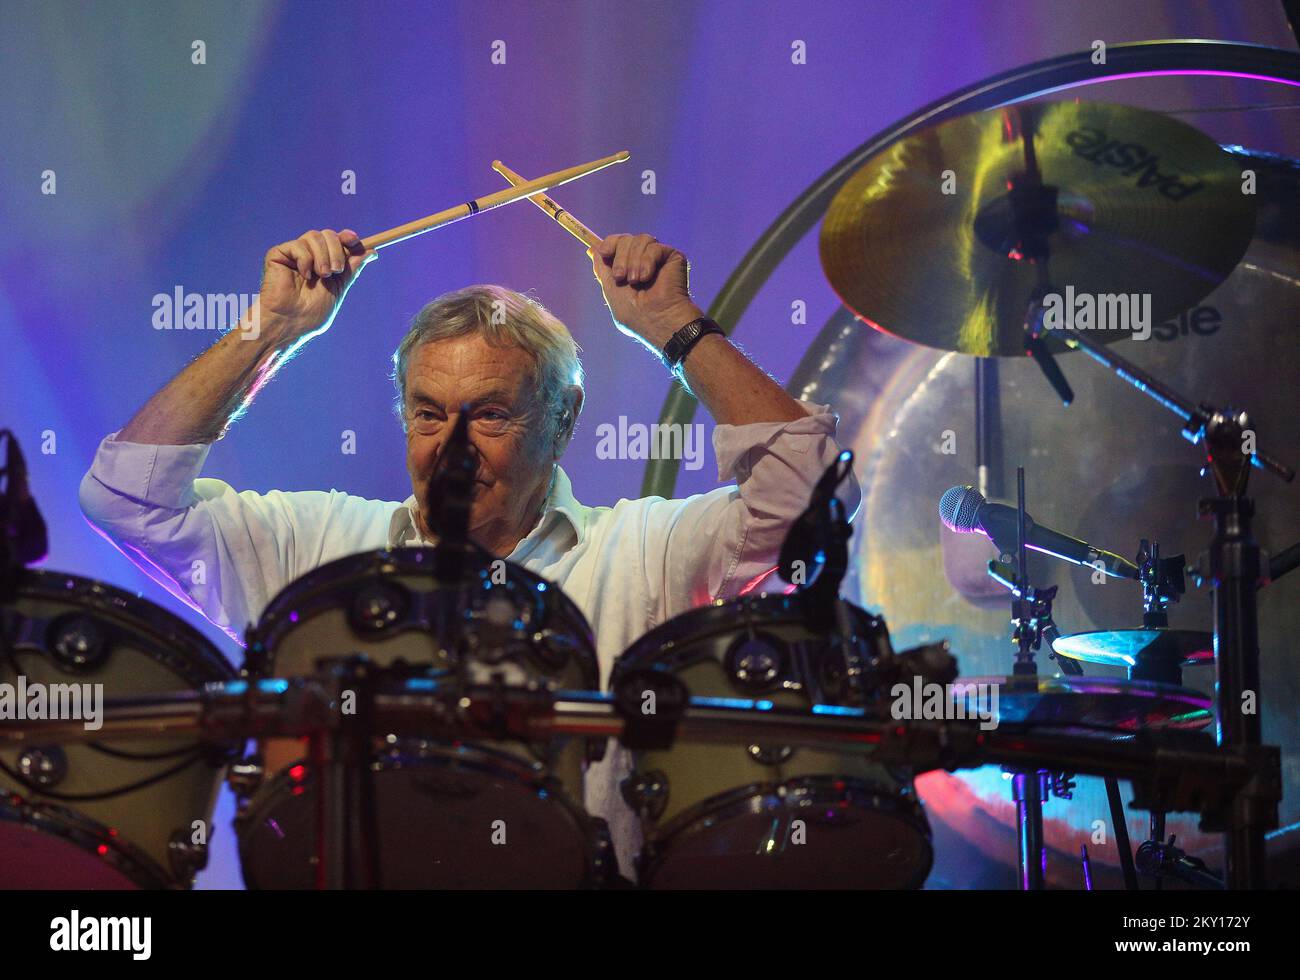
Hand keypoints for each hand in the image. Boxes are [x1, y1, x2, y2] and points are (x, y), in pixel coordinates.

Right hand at [258, 229, 375, 341]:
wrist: (291, 323)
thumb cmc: (313, 313)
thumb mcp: (339, 287)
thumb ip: (352, 268)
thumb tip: (372, 251)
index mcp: (324, 263)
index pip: (338, 241)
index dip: (347, 237)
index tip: (355, 240)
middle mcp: (310, 256)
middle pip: (328, 234)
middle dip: (337, 250)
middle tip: (336, 271)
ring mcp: (294, 254)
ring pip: (314, 236)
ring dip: (323, 257)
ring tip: (321, 275)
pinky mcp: (278, 254)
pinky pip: (298, 245)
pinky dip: (305, 260)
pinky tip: (303, 276)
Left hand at [590, 233, 702, 347]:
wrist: (657, 320)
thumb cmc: (634, 314)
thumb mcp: (610, 289)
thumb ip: (602, 268)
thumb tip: (592, 249)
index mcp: (628, 267)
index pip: (617, 243)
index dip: (609, 243)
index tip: (603, 252)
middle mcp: (643, 260)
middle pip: (626, 239)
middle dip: (620, 257)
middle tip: (621, 278)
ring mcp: (657, 258)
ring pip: (640, 239)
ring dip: (633, 261)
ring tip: (636, 281)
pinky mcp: (672, 256)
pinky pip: (653, 247)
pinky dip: (647, 261)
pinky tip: (647, 277)